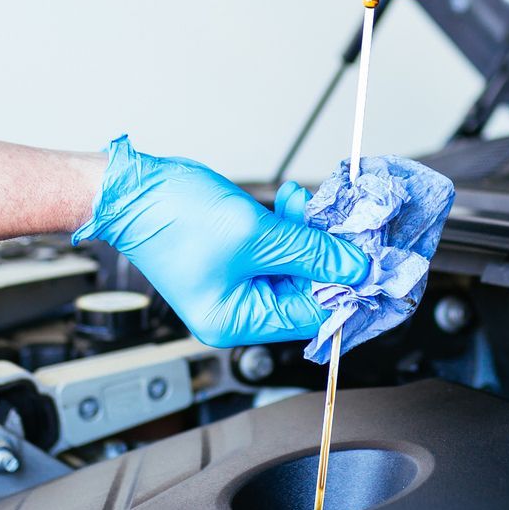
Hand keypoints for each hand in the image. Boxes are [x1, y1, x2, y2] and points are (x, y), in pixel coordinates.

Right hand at [73, 137, 367, 347]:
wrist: (131, 188)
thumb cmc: (173, 217)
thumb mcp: (255, 234)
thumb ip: (312, 252)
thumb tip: (356, 267)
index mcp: (235, 320)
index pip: (310, 317)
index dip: (346, 291)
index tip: (377, 268)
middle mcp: (237, 309)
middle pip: (307, 291)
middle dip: (329, 256)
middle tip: (352, 227)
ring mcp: (237, 283)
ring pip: (297, 265)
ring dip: (310, 235)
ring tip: (312, 206)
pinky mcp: (237, 257)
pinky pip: (279, 249)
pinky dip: (292, 227)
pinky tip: (293, 203)